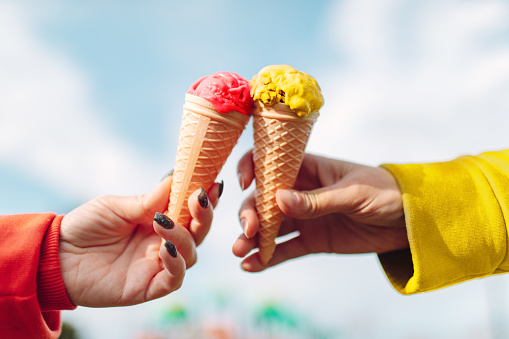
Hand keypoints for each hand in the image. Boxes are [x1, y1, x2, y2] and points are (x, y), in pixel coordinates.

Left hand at [59, 174, 219, 306]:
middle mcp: (162, 243)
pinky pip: (174, 278)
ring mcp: (157, 266)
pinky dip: (176, 263)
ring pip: (190, 254)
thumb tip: (178, 178)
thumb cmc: (85, 226)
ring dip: (184, 237)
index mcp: (158, 222)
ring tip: (164, 222)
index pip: (190, 212)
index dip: (205, 200)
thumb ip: (149, 200)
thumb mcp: (117, 206)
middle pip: (198, 233)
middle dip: (204, 216)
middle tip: (199, 198)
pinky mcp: (148, 287)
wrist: (56, 255)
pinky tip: (164, 248)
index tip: (213, 183)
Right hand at [233, 151, 407, 271]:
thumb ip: (316, 200)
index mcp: (309, 168)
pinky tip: (252, 266)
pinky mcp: (313, 240)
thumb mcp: (352, 194)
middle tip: (248, 230)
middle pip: (265, 200)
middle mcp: (301, 191)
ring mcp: (306, 217)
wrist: (411, 220)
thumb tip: (279, 200)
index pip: (272, 163)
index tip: (244, 183)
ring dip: (253, 238)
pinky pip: (286, 248)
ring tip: (240, 253)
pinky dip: (268, 257)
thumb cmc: (384, 192)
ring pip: (271, 226)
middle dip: (251, 213)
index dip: (253, 169)